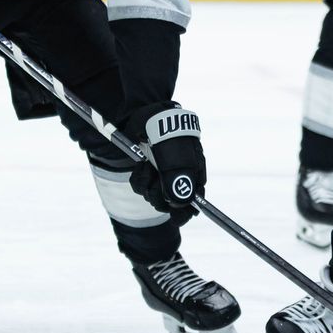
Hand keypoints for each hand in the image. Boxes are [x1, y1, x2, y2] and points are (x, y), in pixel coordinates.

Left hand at [124, 102, 204, 218]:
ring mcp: (162, 175)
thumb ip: (177, 182)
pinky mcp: (147, 171)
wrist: (148, 115)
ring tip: (148, 166)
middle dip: (159, 195)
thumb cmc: (168, 135)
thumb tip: (178, 204)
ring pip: (153, 196)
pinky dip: (139, 178)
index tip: (176, 217)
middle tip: (156, 179)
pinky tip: (142, 165)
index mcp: (193, 176)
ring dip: (147, 184)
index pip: (193, 203)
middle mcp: (178, 178)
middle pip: (170, 204)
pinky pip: (140, 187)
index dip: (184, 212)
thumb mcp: (175, 159)